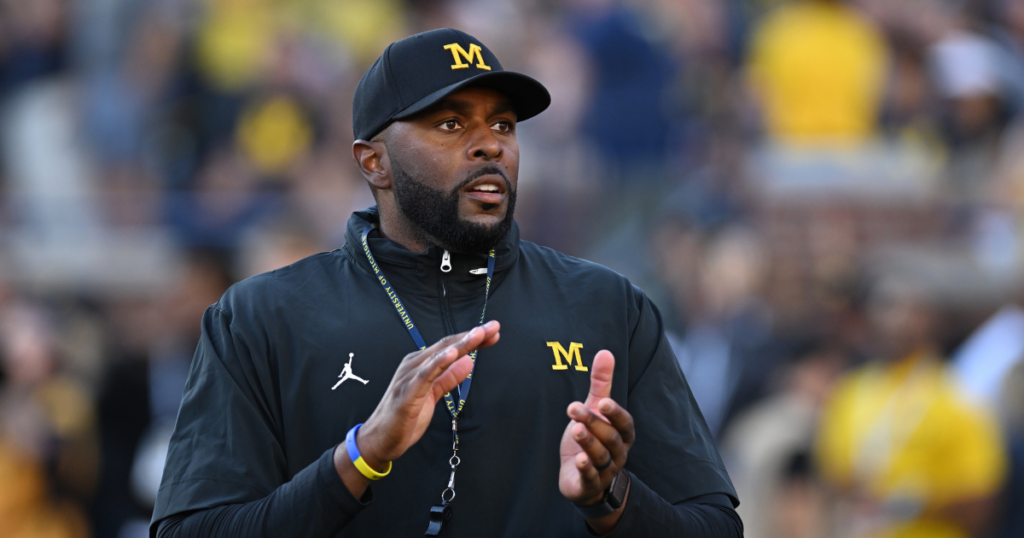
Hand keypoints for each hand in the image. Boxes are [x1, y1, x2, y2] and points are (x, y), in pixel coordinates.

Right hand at [335, 321, 499, 495]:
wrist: (378, 441)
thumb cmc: (405, 417)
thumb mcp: (433, 396)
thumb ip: (449, 378)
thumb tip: (469, 361)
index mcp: (421, 365)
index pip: (450, 347)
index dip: (471, 339)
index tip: (493, 333)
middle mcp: (414, 365)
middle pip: (447, 346)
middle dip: (472, 336)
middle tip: (494, 327)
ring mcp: (408, 378)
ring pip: (438, 356)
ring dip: (460, 344)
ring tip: (478, 334)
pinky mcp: (406, 393)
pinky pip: (425, 375)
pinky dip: (438, 363)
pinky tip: (452, 354)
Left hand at [559, 350, 634, 528]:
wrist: (582, 478)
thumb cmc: (591, 438)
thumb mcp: (594, 410)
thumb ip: (601, 384)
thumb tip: (605, 352)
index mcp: (622, 435)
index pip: (624, 423)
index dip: (615, 413)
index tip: (602, 401)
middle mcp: (618, 453)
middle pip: (610, 438)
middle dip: (593, 423)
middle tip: (573, 408)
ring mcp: (605, 470)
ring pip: (601, 456)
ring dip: (589, 443)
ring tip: (576, 429)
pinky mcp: (590, 484)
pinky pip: (591, 478)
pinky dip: (586, 469)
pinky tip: (578, 460)